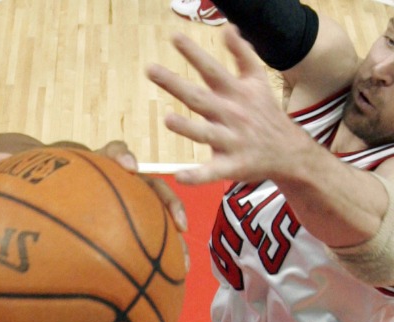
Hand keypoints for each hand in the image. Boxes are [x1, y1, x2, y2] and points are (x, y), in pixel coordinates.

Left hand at [0, 145, 189, 268]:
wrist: (33, 192)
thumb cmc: (22, 185)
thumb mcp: (13, 180)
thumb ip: (7, 172)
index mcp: (90, 166)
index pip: (112, 154)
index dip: (122, 158)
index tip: (127, 169)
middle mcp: (113, 186)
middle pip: (147, 188)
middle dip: (165, 202)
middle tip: (177, 223)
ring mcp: (122, 210)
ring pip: (154, 222)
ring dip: (169, 245)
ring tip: (181, 266)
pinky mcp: (123, 235)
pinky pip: (142, 252)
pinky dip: (152, 269)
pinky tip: (157, 294)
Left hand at [146, 26, 314, 185]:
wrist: (290, 152)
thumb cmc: (265, 113)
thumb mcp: (257, 81)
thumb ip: (243, 54)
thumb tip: (229, 27)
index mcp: (235, 93)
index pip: (212, 69)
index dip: (194, 53)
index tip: (174, 36)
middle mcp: (232, 114)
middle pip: (200, 98)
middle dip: (175, 84)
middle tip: (151, 70)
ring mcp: (232, 140)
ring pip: (206, 133)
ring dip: (188, 127)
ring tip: (168, 119)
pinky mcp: (232, 166)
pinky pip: (211, 171)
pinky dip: (196, 175)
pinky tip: (179, 175)